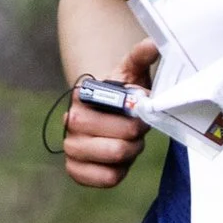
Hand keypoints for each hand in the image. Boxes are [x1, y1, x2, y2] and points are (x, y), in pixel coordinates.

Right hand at [60, 37, 161, 188]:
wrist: (107, 115)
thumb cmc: (121, 95)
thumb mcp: (131, 74)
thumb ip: (140, 58)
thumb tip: (152, 44)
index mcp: (83, 95)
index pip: (116, 109)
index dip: (137, 112)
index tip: (142, 106)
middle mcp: (71, 121)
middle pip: (119, 138)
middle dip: (136, 135)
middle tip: (138, 129)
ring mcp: (71, 147)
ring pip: (115, 157)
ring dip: (131, 151)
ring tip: (130, 142)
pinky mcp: (75, 170)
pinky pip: (107, 178)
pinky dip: (120, 171)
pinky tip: (119, 161)